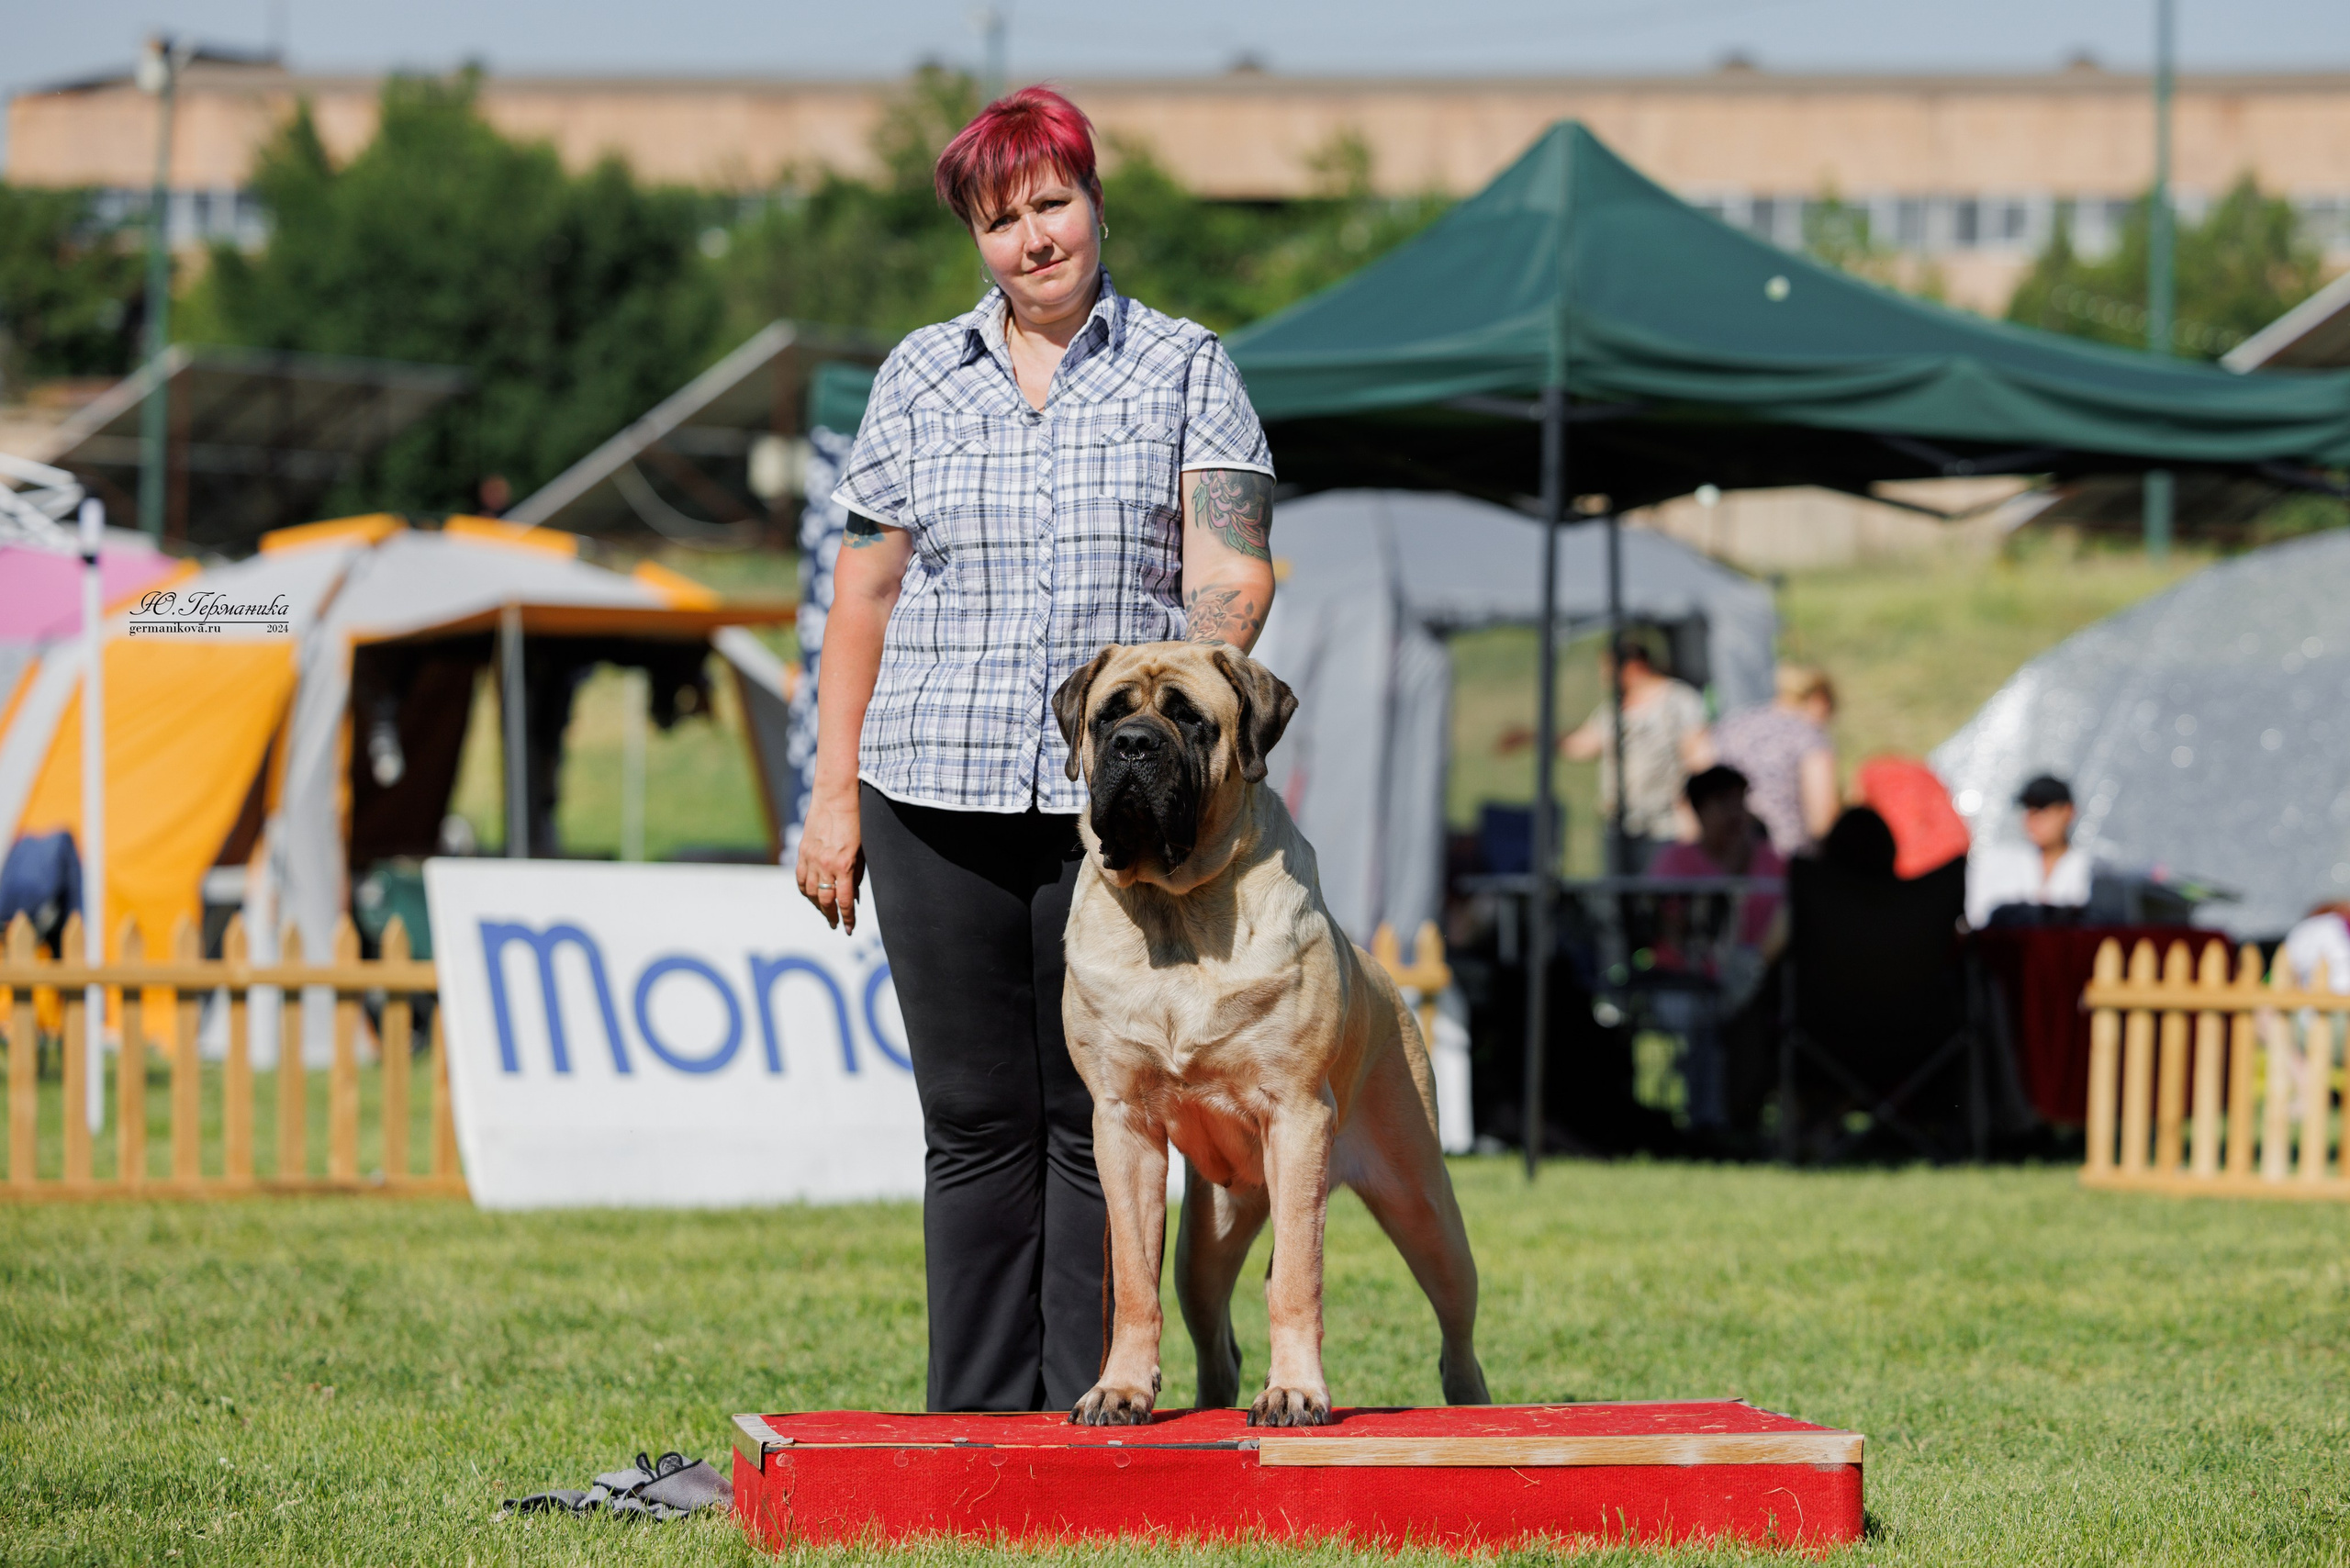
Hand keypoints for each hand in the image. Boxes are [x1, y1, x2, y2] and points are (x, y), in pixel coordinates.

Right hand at [795, 789, 864, 932]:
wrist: (835, 797)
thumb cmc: (857, 821)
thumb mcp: (863, 850)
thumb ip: (858, 874)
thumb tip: (854, 896)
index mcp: (844, 865)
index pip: (844, 901)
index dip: (847, 918)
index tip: (849, 929)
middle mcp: (825, 865)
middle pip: (826, 901)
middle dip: (832, 916)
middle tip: (837, 925)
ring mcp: (811, 859)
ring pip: (811, 892)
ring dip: (818, 906)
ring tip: (826, 913)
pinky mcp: (803, 851)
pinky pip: (801, 878)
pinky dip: (806, 891)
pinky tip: (812, 896)